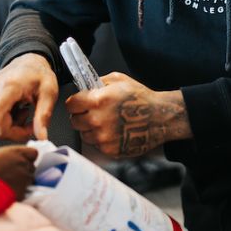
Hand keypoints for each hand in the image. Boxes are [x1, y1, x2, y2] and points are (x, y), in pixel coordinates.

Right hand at [0, 53, 58, 143]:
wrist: (27, 62)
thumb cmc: (38, 75)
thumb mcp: (49, 92)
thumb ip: (44, 115)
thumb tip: (41, 137)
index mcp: (9, 86)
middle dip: (17, 131)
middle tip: (31, 122)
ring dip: (12, 126)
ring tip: (22, 110)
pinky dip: (5, 121)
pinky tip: (13, 110)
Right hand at [0, 145, 36, 200]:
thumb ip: (8, 157)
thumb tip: (13, 162)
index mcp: (16, 152)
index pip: (34, 153)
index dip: (27, 158)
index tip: (19, 162)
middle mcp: (23, 164)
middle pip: (31, 168)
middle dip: (23, 171)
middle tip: (9, 176)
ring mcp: (24, 179)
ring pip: (28, 181)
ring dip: (21, 183)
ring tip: (6, 185)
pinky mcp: (21, 194)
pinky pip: (23, 192)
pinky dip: (17, 193)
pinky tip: (5, 193)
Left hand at [66, 72, 190, 158]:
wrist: (160, 118)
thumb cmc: (141, 99)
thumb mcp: (119, 80)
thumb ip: (98, 83)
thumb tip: (85, 87)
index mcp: (97, 100)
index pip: (70, 105)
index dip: (75, 103)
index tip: (79, 104)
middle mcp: (97, 120)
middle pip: (74, 122)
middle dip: (81, 116)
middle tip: (92, 113)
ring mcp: (103, 137)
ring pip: (84, 135)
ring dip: (90, 129)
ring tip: (105, 123)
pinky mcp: (110, 150)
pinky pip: (97, 145)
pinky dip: (102, 140)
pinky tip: (113, 132)